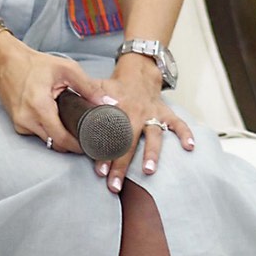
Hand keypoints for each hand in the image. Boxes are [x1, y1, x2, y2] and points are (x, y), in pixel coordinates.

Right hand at [0, 34, 104, 153]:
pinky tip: (58, 119)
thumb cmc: (34, 64)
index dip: (78, 146)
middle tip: (88, 137)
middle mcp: (27, 120)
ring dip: (60, 137)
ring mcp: (20, 124)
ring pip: (47, 140)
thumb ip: (88, 87)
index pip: (62, 139)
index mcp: (39, 107)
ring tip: (75, 127)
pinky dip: (49, 130)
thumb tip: (108, 102)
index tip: (92, 144)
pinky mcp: (17, 124)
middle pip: (55, 144)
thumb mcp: (65, 69)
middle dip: (72, 143)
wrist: (4, 61)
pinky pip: (38, 134)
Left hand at [93, 53, 194, 192]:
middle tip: (115, 184)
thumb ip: (85, 99)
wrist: (139, 70)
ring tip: (147, 170)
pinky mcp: (165, 112)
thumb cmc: (116, 86)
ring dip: (151, 153)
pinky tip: (190, 147)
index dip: (102, 153)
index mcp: (117, 108)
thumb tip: (65, 109)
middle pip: (128, 142)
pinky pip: (178, 123)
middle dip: (121, 164)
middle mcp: (135, 112)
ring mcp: (152, 113)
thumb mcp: (98, 88)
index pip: (108, 135)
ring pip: (153, 135)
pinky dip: (185, 133)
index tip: (99, 170)